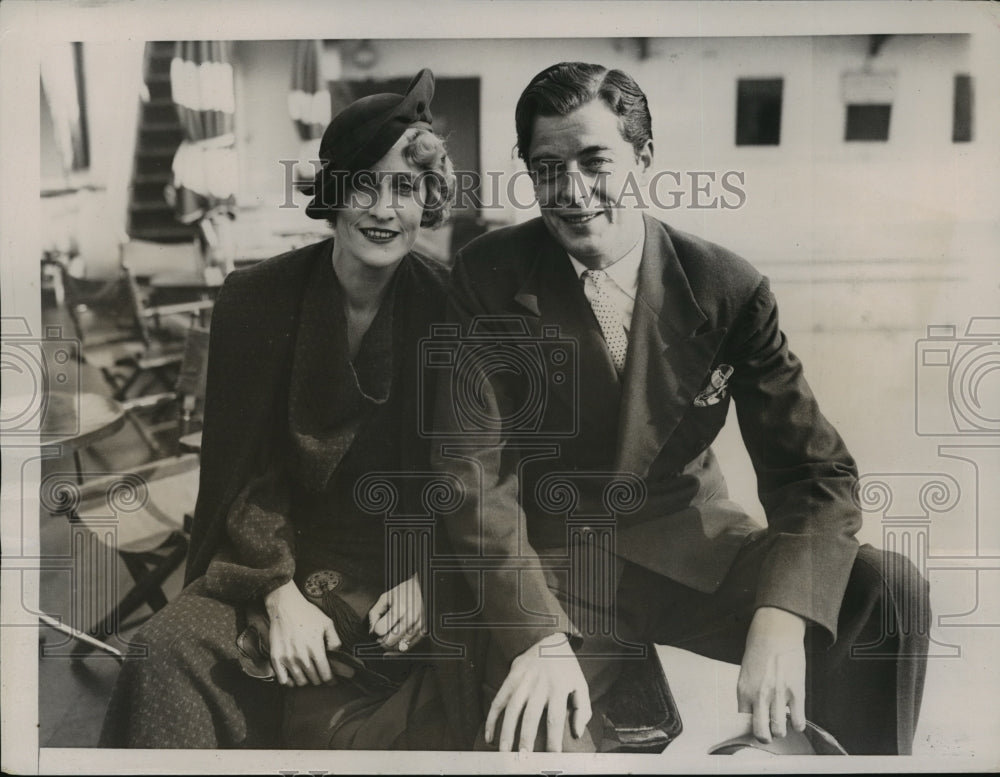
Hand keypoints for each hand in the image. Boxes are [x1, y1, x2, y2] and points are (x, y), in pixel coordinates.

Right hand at [264, 580, 340, 686]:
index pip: (325, 674)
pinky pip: (283, 680)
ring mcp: (288, 659)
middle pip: (314, 680)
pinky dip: (290, 682)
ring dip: (307, 680)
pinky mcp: (276, 659)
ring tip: (309, 674)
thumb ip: (335, 640)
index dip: (331, 680)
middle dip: (320, 679)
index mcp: (316, 649)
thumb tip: (337, 654)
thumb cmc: (308, 614)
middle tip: (321, 674)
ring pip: (300, 682)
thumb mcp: (327, 623)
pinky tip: (294, 677)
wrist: (285, 607)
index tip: (332, 681)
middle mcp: (302, 657)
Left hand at [368, 573, 425, 652]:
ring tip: (391, 633)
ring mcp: (418, 626)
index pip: (380, 630)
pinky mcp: (423, 631)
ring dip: (392, 643)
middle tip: (382, 633)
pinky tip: (399, 636)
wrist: (422, 589)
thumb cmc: (403, 592)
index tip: (377, 627)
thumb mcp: (385, 598)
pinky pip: (408, 646)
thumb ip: (374, 614)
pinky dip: (401, 644)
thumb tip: (372, 631)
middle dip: (382, 640)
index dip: (375, 630)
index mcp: (399, 609)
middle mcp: (410, 618)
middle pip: (389, 642)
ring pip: (398, 646)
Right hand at [485, 632, 590, 752]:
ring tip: (504, 752)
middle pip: (531, 715)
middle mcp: (540, 684)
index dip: (554, 739)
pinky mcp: (510, 677)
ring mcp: (523, 680)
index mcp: (559, 687)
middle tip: (523, 758)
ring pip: (512, 708)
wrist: (548, 639)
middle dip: (526, 738)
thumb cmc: (566, 668)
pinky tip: (489, 735)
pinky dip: (491, 718)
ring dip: (506, 731)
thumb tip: (577, 733)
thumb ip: (583, 709)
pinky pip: (498, 699)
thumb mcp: (580, 683)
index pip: (555, 718)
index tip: (552, 757)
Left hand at [737, 606, 806, 741]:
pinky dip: (797, 725)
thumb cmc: (759, 650)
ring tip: (782, 722)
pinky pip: (798, 721)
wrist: (776, 632)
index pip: (742, 723)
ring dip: (781, 731)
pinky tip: (795, 717)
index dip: (749, 728)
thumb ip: (748, 694)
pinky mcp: (796, 692)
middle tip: (769, 732)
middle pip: (760, 733)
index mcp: (743, 691)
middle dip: (765, 738)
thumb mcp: (745, 673)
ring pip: (779, 731)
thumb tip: (752, 715)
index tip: (755, 728)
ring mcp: (778, 695)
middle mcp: (759, 696)